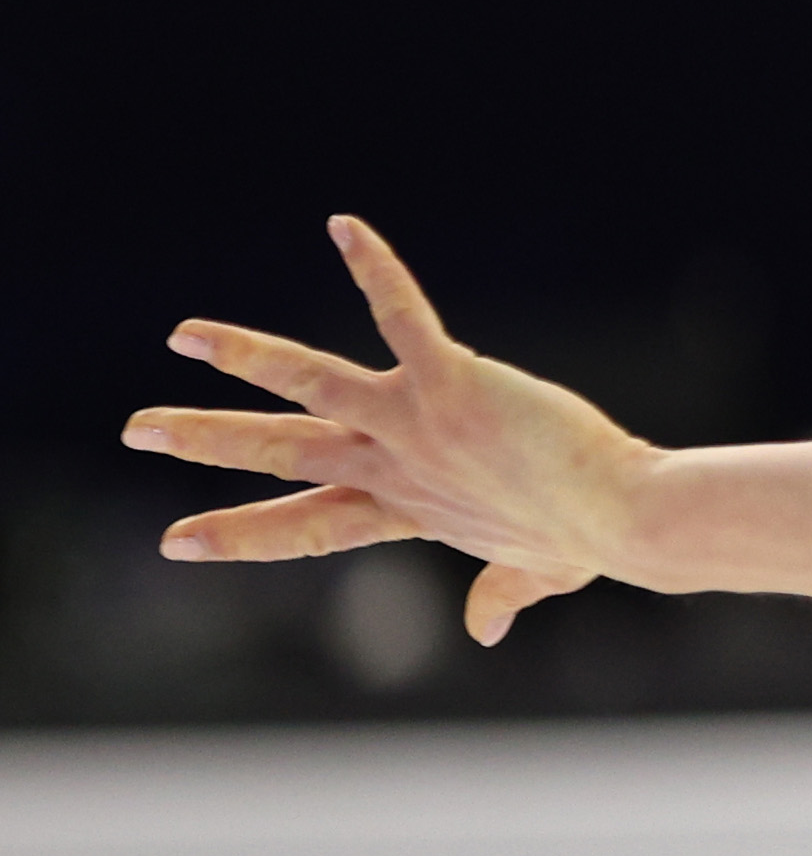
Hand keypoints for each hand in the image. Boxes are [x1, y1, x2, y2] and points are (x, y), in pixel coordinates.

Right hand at [129, 217, 640, 646]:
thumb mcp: (533, 571)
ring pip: (309, 384)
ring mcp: (415, 424)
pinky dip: (374, 268)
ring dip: (245, 356)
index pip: (305, 524)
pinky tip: (343, 225)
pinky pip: (401, 314)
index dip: (241, 533)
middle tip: (137, 427)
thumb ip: (500, 594)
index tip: (177, 540)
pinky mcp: (450, 382)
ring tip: (185, 334)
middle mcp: (395, 466)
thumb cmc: (593, 537)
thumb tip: (487, 629)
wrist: (630, 519)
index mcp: (406, 508)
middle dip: (206, 438)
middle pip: (282, 452)